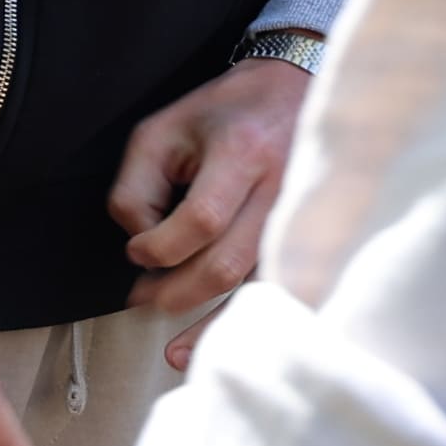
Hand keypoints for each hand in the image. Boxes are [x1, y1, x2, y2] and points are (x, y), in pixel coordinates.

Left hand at [111, 59, 306, 365]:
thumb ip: (137, 187)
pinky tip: (225, 347)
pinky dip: (250, 322)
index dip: (159, 247)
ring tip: (175, 355)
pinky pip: (280, 291)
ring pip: (257, 289)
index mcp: (242, 154)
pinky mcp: (309, 239)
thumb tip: (139, 242)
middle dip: (176, 292)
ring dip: (211, 325)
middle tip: (142, 298)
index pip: (201, 222)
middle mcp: (280, 191)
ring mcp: (302, 219)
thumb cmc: (222, 112)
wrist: (295, 90)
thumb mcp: (161, 130)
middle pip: (227, 264)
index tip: (136, 251)